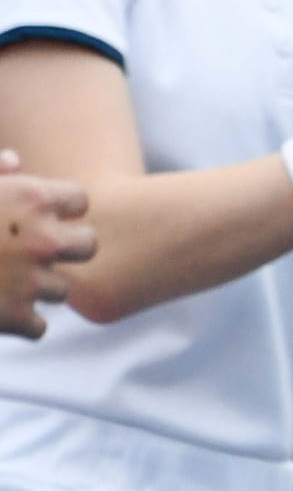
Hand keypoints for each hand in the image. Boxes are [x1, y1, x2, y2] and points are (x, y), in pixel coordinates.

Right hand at [0, 153, 94, 338]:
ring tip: (0, 281)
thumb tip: (15, 164)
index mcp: (31, 198)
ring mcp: (33, 281)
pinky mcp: (17, 318)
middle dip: (64, 249)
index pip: (79, 201)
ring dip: (36, 288)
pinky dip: (19, 323)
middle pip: (87, 245)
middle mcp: (42, 239)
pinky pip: (39, 326)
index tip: (36, 216)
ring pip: (60, 289)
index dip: (58, 209)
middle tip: (33, 253)